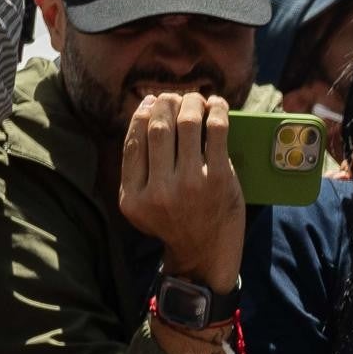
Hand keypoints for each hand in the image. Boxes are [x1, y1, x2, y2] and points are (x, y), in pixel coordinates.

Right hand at [119, 92, 242, 293]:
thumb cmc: (176, 224)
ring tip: (195, 99)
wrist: (207, 255)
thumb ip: (136, 170)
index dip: (141, 113)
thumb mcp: (141, 205)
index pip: (133, 140)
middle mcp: (158, 190)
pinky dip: (216, 111)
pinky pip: (216, 132)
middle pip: (158, 127)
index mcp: (133, 196)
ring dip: (191, 103)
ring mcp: (190, 183)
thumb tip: (144, 115)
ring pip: (186, 124)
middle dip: (166, 103)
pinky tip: (216, 104)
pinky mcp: (219, 179)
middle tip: (175, 98)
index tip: (150, 101)